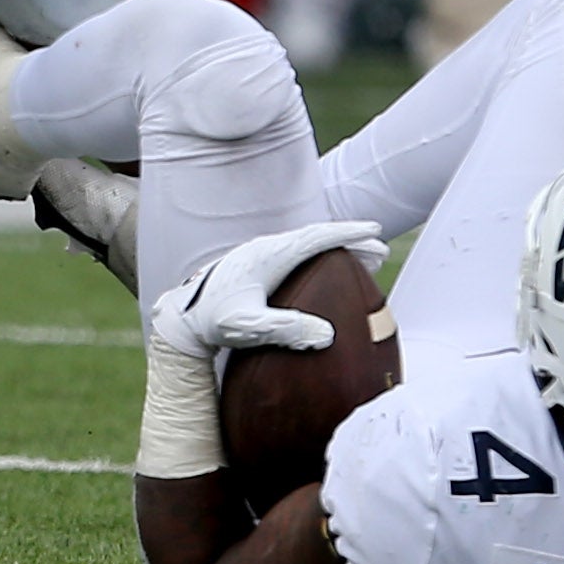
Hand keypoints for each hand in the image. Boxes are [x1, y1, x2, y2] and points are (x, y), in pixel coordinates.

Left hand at [151, 222, 387, 361]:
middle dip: (349, 241)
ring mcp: (260, 256)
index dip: (346, 233)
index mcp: (267, 255)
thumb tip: (326, 333)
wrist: (183, 318)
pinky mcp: (257, 267)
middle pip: (315, 237)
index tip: (373, 230)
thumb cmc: (214, 322)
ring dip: (336, 248)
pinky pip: (296, 255)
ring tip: (365, 260)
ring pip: (306, 245)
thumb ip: (284, 329)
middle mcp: (264, 249)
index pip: (314, 238)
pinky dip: (319, 258)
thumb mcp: (248, 328)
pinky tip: (327, 273)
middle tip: (380, 251)